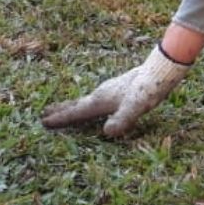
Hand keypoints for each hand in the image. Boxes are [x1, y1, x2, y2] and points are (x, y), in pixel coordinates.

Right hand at [41, 46, 189, 137]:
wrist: (159, 72)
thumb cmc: (148, 90)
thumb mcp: (135, 107)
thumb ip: (122, 119)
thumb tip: (106, 133)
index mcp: (101, 100)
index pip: (76, 111)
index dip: (61, 118)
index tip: (44, 122)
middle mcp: (101, 93)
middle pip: (76, 104)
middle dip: (60, 111)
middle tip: (44, 115)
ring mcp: (108, 90)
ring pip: (83, 100)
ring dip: (70, 106)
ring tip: (60, 109)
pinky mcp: (116, 89)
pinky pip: (93, 99)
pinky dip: (84, 104)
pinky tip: (91, 105)